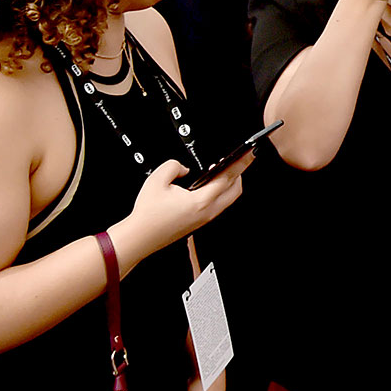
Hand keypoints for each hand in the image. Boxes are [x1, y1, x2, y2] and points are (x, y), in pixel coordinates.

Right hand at [118, 158, 248, 262]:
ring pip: (228, 199)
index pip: (228, 178)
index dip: (241, 163)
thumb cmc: (147, 215)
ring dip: (229, 184)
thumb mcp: (156, 180)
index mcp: (201, 201)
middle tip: (236, 161)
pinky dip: (220, 193)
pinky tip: (209, 186)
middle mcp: (208, 212)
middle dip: (239, 174)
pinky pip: (218, 205)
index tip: (250, 153)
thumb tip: (185, 167)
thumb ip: (173, 166)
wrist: (140, 237)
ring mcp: (205, 219)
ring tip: (221, 171)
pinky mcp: (200, 222)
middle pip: (235, 190)